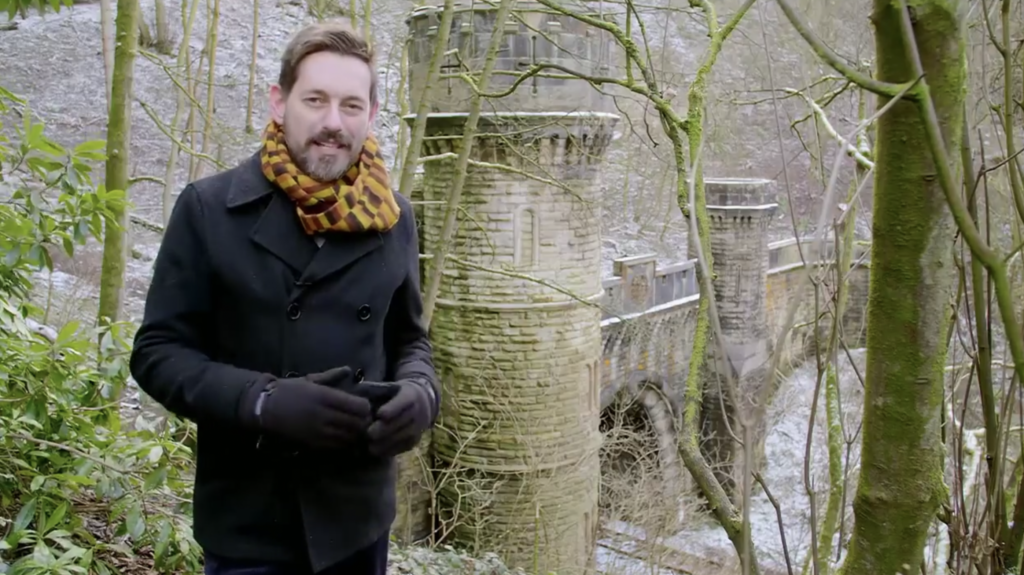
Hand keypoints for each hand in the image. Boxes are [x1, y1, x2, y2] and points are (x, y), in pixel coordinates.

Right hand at [251, 367, 372, 448]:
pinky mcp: (313, 444)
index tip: (364, 407)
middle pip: (357, 423)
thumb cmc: (288, 390)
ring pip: (349, 437)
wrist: (265, 408)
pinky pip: (337, 446)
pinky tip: (342, 436)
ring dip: (355, 433)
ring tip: (354, 429)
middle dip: (364, 422)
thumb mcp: (310, 379)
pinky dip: (344, 442)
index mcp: (325, 396)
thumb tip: (349, 370)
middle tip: (364, 420)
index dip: (366, 408)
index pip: (359, 406)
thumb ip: (331, 376)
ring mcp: (319, 431)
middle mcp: (324, 415)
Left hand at [366, 379, 432, 456]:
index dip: (392, 408)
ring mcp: (418, 427)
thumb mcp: (389, 387)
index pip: (403, 401)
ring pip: (402, 436)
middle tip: (368, 433)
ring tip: (369, 446)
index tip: (379, 414)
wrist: (421, 402)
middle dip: (385, 429)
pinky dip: (390, 450)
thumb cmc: (395, 394)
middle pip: (401, 421)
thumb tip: (358, 397)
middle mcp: (418, 411)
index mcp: (410, 394)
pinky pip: (403, 447)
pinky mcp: (415, 440)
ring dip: (386, 442)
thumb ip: (375, 391)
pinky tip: (376, 451)